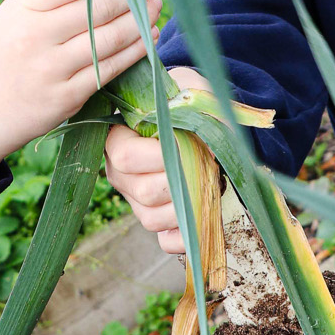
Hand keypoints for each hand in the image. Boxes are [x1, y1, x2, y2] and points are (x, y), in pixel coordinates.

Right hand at [0, 0, 161, 176]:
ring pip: (110, 39)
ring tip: (155, 6)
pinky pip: (110, 69)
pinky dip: (135, 51)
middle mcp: (36, 36)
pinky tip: (148, 38)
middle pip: (99, 8)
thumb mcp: (11, 16)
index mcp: (22, 8)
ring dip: (141, 20)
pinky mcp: (66, 98)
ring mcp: (52, 70)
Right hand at [103, 66, 205, 254]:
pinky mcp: (161, 226)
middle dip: (183, 179)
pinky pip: (169, 242)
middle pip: (144, 190)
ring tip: (211, 181)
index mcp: (120, 141)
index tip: (185, 144)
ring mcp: (140, 205)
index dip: (156, 155)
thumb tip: (203, 145)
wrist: (213, 126)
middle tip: (207, 163)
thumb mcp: (191, 93)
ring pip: (154, 218)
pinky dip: (191, 232)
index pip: (124, 156)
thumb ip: (192, 107)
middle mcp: (124, 177)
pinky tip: (206, 211)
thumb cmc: (195, 106)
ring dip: (190, 203)